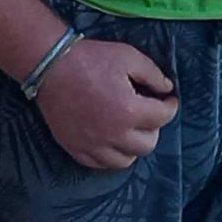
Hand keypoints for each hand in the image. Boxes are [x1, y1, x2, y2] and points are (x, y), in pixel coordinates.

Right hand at [34, 32, 179, 173]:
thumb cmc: (91, 58)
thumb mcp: (128, 57)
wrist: (50, 65)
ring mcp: (94, 145)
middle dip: (154, 127)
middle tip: (147, 113)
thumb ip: (153, 74)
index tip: (168, 98)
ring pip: (126, 160)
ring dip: (133, 146)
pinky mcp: (76, 149)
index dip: (170, 105)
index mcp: (130, 111)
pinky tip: (110, 140)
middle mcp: (114, 135)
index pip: (164, 117)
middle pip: (148, 144)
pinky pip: (100, 164)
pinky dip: (110, 155)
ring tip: (129, 130)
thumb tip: (167, 89)